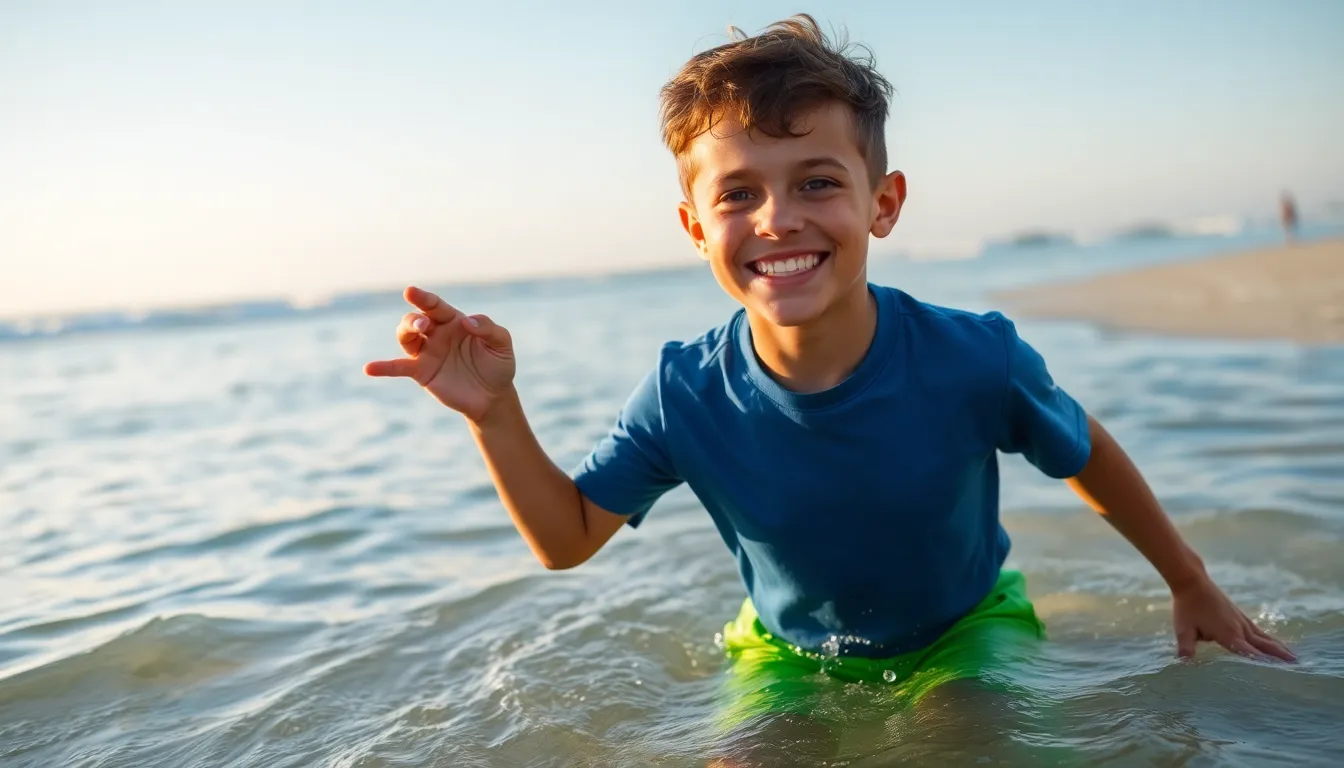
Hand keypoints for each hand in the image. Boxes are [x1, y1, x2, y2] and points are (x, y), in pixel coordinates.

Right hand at [364, 286, 515, 422]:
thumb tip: (467, 322)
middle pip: (416, 318)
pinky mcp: (421, 372)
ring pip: (406, 336)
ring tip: (417, 332)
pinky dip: (383, 367)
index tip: (411, 292)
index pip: (435, 306)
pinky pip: (399, 367)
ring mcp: (427, 352)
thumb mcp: (501, 344)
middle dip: (415, 318)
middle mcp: (436, 333)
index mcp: (454, 321)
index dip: (423, 298)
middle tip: (424, 325)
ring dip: (406, 331)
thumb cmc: (498, 365)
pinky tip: (369, 368)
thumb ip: (488, 329)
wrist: (493, 396)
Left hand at [1171, 575, 1295, 661]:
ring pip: (1264, 637)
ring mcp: (1241, 620)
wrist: (1193, 581)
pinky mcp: (1239, 615)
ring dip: (1279, 647)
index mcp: (1228, 634)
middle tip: (1297, 666)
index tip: (1278, 674)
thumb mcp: (1183, 629)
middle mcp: (1239, 628)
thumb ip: (1186, 647)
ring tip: (1293, 657)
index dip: (1263, 663)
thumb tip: (1183, 664)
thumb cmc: (1187, 607)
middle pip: (1264, 645)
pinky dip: (1268, 638)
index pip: (1249, 653)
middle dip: (1279, 656)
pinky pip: (1258, 630)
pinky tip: (1274, 642)